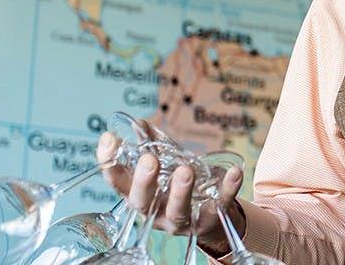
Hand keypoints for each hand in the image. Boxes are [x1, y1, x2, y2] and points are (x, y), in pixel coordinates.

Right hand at [96, 131, 245, 256]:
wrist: (210, 212)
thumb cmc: (178, 184)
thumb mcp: (164, 162)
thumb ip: (151, 143)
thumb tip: (139, 123)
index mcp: (138, 194)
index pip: (117, 181)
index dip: (109, 161)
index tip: (110, 138)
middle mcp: (155, 210)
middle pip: (142, 201)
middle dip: (144, 180)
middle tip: (149, 160)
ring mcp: (181, 220)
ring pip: (177, 211)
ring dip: (181, 190)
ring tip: (185, 169)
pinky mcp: (208, 221)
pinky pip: (219, 206)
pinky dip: (227, 188)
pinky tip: (234, 172)